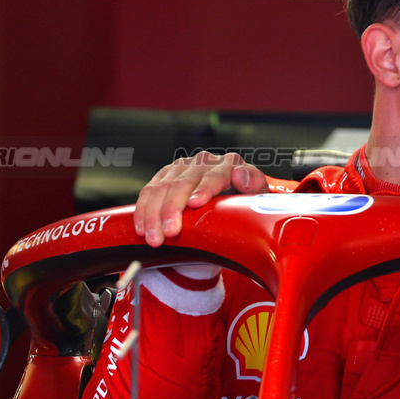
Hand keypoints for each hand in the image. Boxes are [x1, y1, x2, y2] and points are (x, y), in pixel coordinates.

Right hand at [134, 151, 267, 246]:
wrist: (232, 197)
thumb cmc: (244, 199)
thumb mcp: (257, 195)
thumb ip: (254, 184)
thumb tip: (241, 176)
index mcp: (229, 164)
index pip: (215, 175)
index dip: (204, 189)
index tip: (194, 204)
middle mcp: (205, 161)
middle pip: (183, 182)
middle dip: (173, 209)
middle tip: (169, 233)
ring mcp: (183, 166)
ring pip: (162, 187)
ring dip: (154, 214)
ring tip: (154, 237)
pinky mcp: (166, 174)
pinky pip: (149, 190)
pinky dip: (143, 210)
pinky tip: (142, 227)